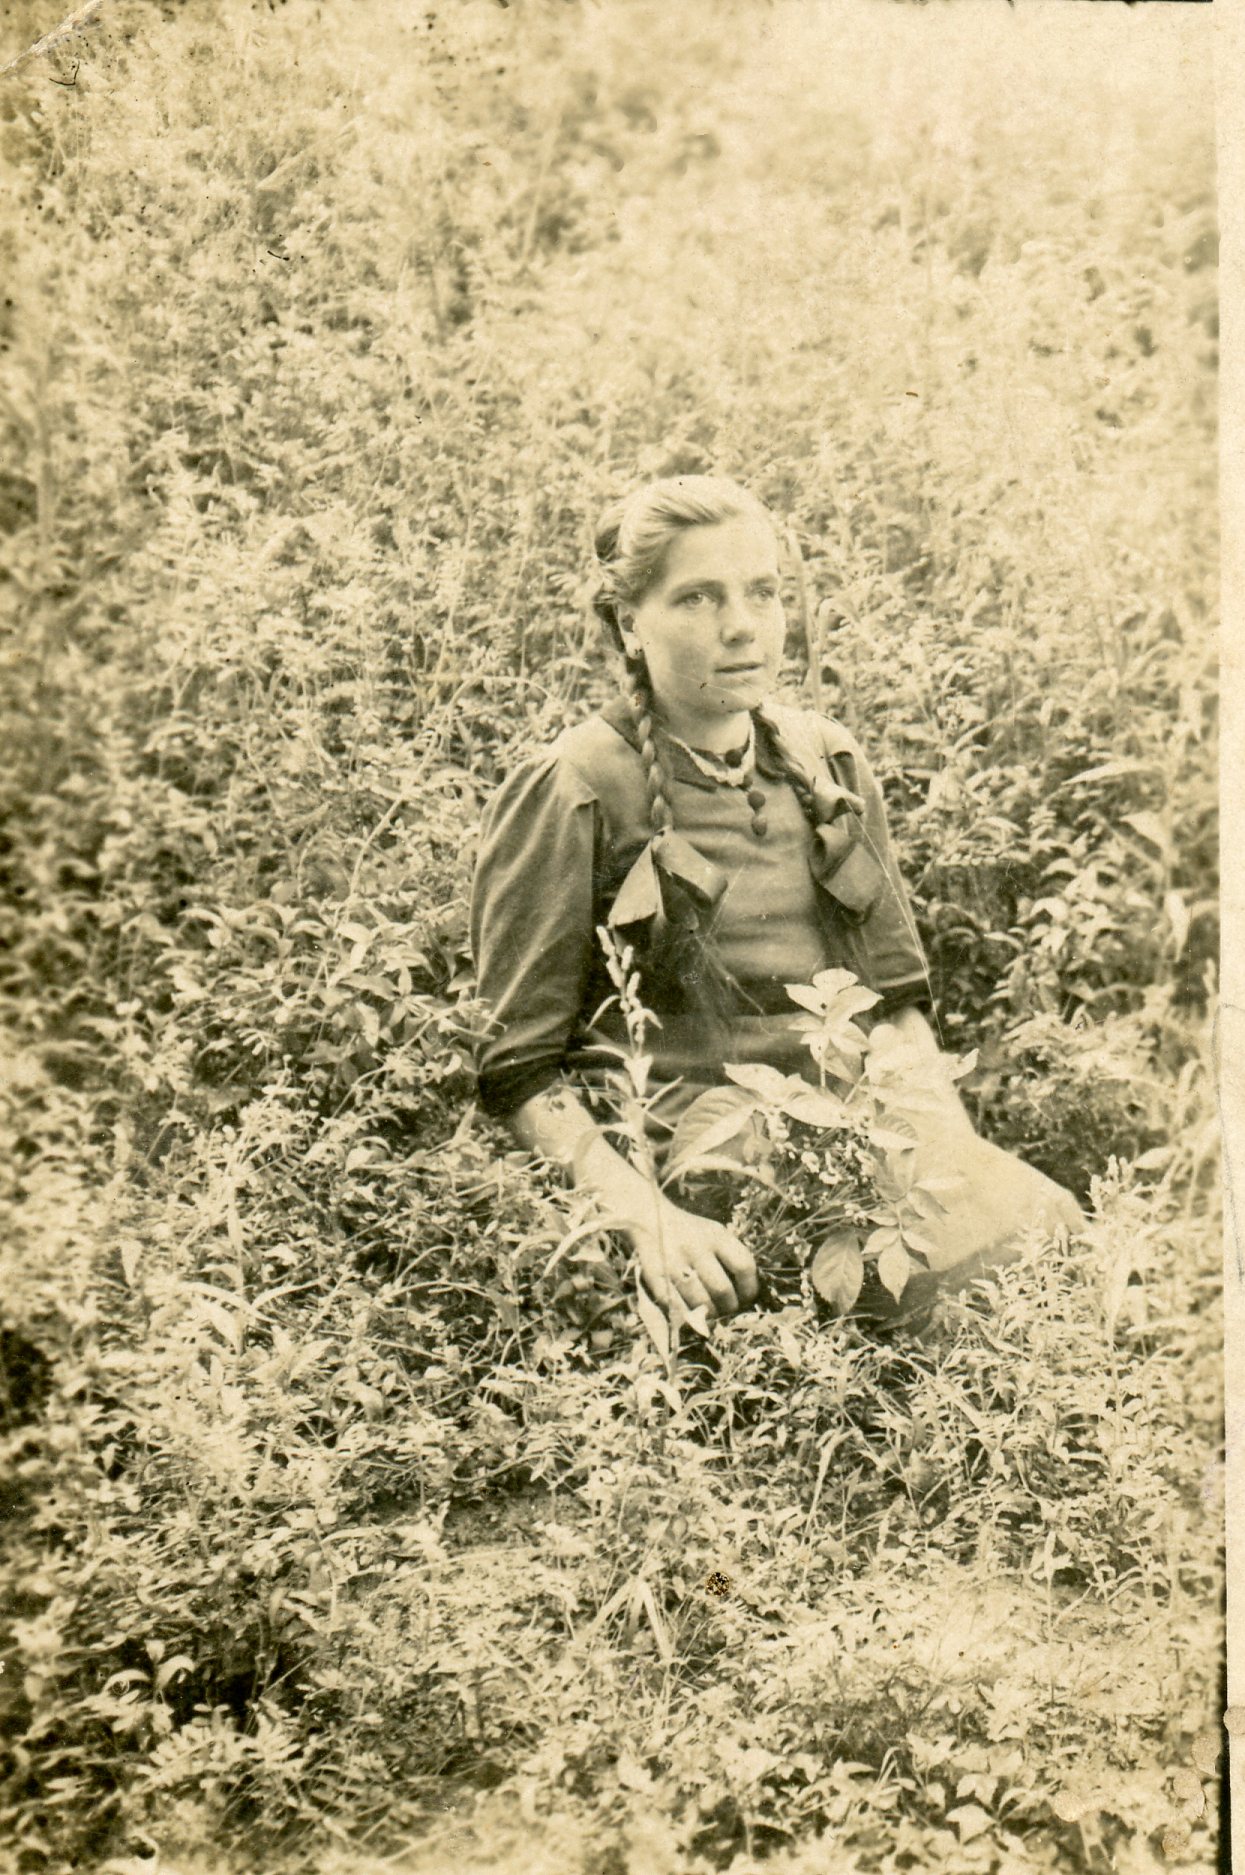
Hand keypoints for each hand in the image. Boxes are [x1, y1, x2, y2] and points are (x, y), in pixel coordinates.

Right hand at [633, 1201, 758, 1320]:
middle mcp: (695, 1247)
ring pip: (701, 1303)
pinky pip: (677, 1307)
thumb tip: (746, 1295)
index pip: (744, 1266)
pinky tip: (690, 1313)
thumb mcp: (714, 1233)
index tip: (746, 1297)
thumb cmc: (690, 1232)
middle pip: (723, 1290)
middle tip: (726, 1308)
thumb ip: (731, 1257)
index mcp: (716, 1235)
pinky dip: (687, 1315)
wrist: (648, 1218)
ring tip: (710, 1312)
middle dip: (729, 1306)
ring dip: (709, 1314)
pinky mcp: (654, 1277)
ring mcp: (673, 1263)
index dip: (750, 1288)